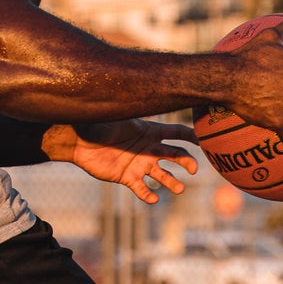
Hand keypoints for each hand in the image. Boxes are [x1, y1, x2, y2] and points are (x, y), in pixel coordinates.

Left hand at [41, 118, 198, 203]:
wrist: (77, 141)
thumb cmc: (95, 123)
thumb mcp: (113, 114)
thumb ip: (126, 107)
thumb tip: (131, 85)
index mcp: (148, 131)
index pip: (175, 132)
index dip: (190, 135)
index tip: (205, 140)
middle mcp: (148, 148)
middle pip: (175, 155)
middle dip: (187, 162)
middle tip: (193, 169)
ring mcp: (139, 164)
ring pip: (162, 175)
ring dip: (172, 182)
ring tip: (179, 188)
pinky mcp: (127, 177)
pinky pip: (141, 188)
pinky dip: (148, 195)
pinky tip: (153, 199)